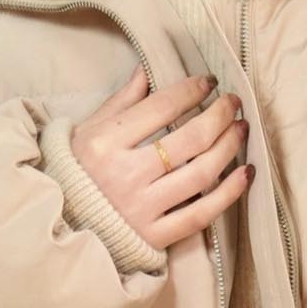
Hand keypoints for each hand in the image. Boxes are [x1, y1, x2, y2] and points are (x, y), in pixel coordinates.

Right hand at [71, 65, 248, 248]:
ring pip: (201, 174)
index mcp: (105, 144)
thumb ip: (120, 102)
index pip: (161, 108)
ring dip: (229, 147)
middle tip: (233, 102)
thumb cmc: (75, 173)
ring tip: (241, 129)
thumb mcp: (87, 132)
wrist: (61, 226)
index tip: (209, 82)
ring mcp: (142, 209)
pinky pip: (201, 214)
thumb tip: (147, 70)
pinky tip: (245, 173)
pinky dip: (229, 193)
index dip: (192, 91)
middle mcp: (125, 176)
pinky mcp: (154, 237)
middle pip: (190, 140)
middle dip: (220, 115)